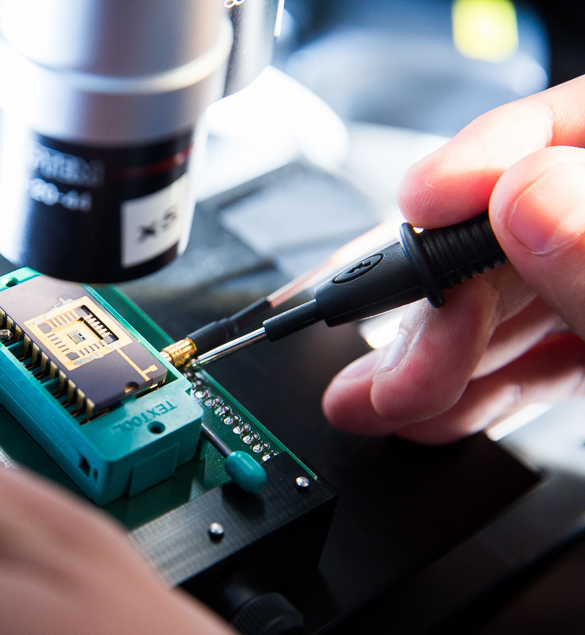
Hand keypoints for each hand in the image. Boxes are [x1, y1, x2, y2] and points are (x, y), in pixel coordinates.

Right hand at [323, 75, 584, 443]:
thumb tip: (517, 195)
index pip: (568, 126)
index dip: (477, 159)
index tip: (416, 202)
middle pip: (510, 233)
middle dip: (431, 309)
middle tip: (387, 365)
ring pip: (507, 306)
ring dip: (429, 362)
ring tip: (376, 401)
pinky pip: (534, 356)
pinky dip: (474, 389)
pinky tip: (428, 409)